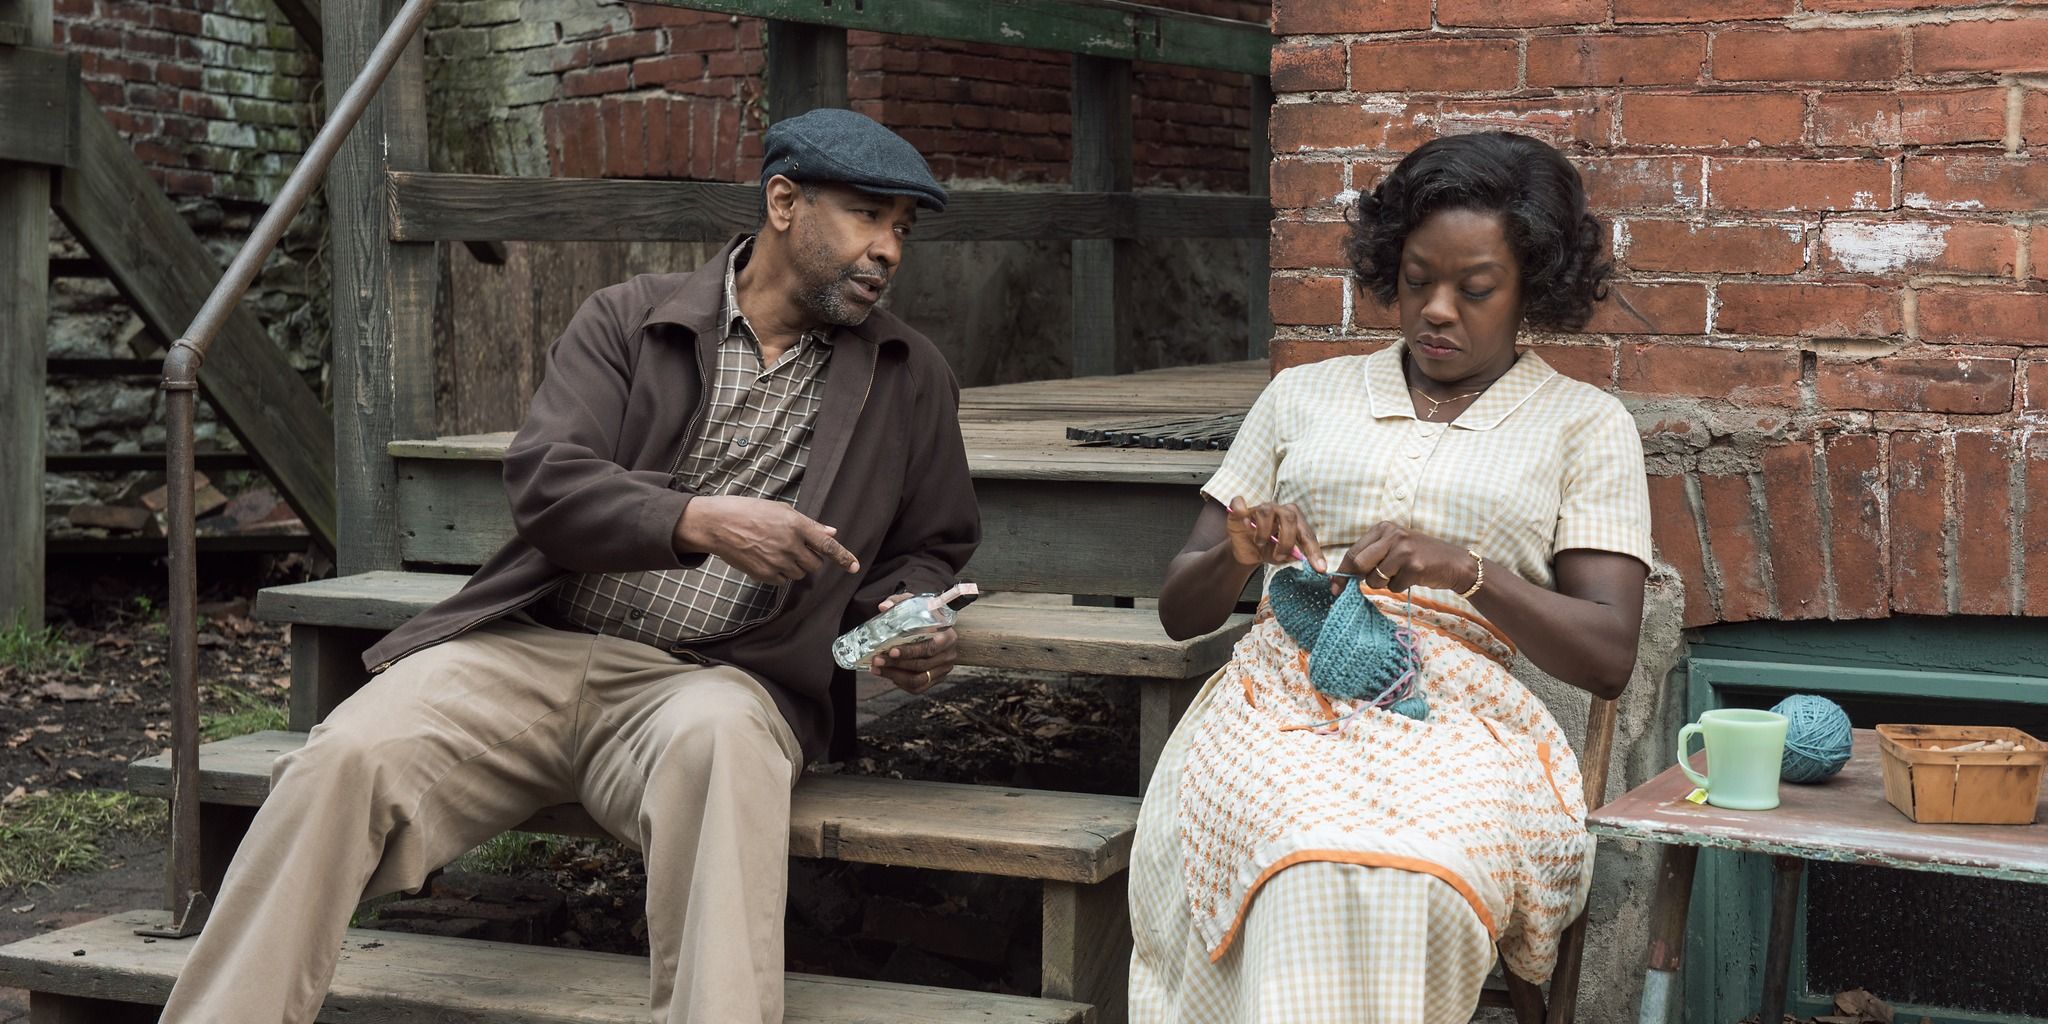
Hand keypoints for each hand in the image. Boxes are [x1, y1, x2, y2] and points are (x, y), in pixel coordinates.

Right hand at [673, 495, 859, 583]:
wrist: (718, 524)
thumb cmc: (749, 511)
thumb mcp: (781, 510)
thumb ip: (809, 524)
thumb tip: (831, 532)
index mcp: (796, 525)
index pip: (828, 545)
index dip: (844, 557)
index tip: (854, 567)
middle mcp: (790, 545)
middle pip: (815, 564)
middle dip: (811, 558)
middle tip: (795, 547)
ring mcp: (778, 561)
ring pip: (800, 574)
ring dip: (795, 566)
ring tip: (777, 550)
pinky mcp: (765, 574)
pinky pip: (784, 581)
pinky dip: (781, 573)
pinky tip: (767, 558)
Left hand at [869, 593, 956, 693]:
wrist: (938, 627)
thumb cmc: (926, 615)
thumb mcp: (915, 604)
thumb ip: (899, 603)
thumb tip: (883, 606)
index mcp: (948, 636)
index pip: (930, 647)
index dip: (910, 651)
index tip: (891, 650)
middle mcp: (949, 655)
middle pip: (921, 665)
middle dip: (896, 664)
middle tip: (877, 660)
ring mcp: (944, 669)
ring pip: (918, 680)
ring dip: (894, 675)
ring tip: (877, 668)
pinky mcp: (937, 679)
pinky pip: (918, 688)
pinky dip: (900, 683)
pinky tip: (887, 674)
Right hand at [1223, 497, 1326, 570]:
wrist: (1245, 551)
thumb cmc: (1267, 550)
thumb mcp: (1280, 557)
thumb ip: (1290, 555)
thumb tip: (1298, 557)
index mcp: (1294, 519)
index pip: (1306, 533)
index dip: (1313, 550)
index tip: (1320, 568)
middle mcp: (1279, 510)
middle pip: (1289, 518)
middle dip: (1286, 541)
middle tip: (1279, 556)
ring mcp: (1259, 507)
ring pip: (1266, 511)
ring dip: (1264, 532)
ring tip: (1260, 543)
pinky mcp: (1239, 509)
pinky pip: (1240, 503)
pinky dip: (1241, 510)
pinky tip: (1244, 522)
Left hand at [1335, 521, 1478, 594]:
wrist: (1455, 563)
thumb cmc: (1420, 556)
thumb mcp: (1395, 546)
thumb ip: (1371, 555)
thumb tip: (1342, 576)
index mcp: (1383, 528)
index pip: (1353, 551)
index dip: (1342, 571)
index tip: (1334, 587)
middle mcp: (1392, 535)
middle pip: (1358, 563)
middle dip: (1356, 579)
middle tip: (1355, 589)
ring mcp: (1403, 550)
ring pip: (1374, 579)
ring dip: (1384, 584)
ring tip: (1401, 574)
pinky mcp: (1414, 566)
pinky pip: (1393, 586)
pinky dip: (1400, 587)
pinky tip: (1413, 577)